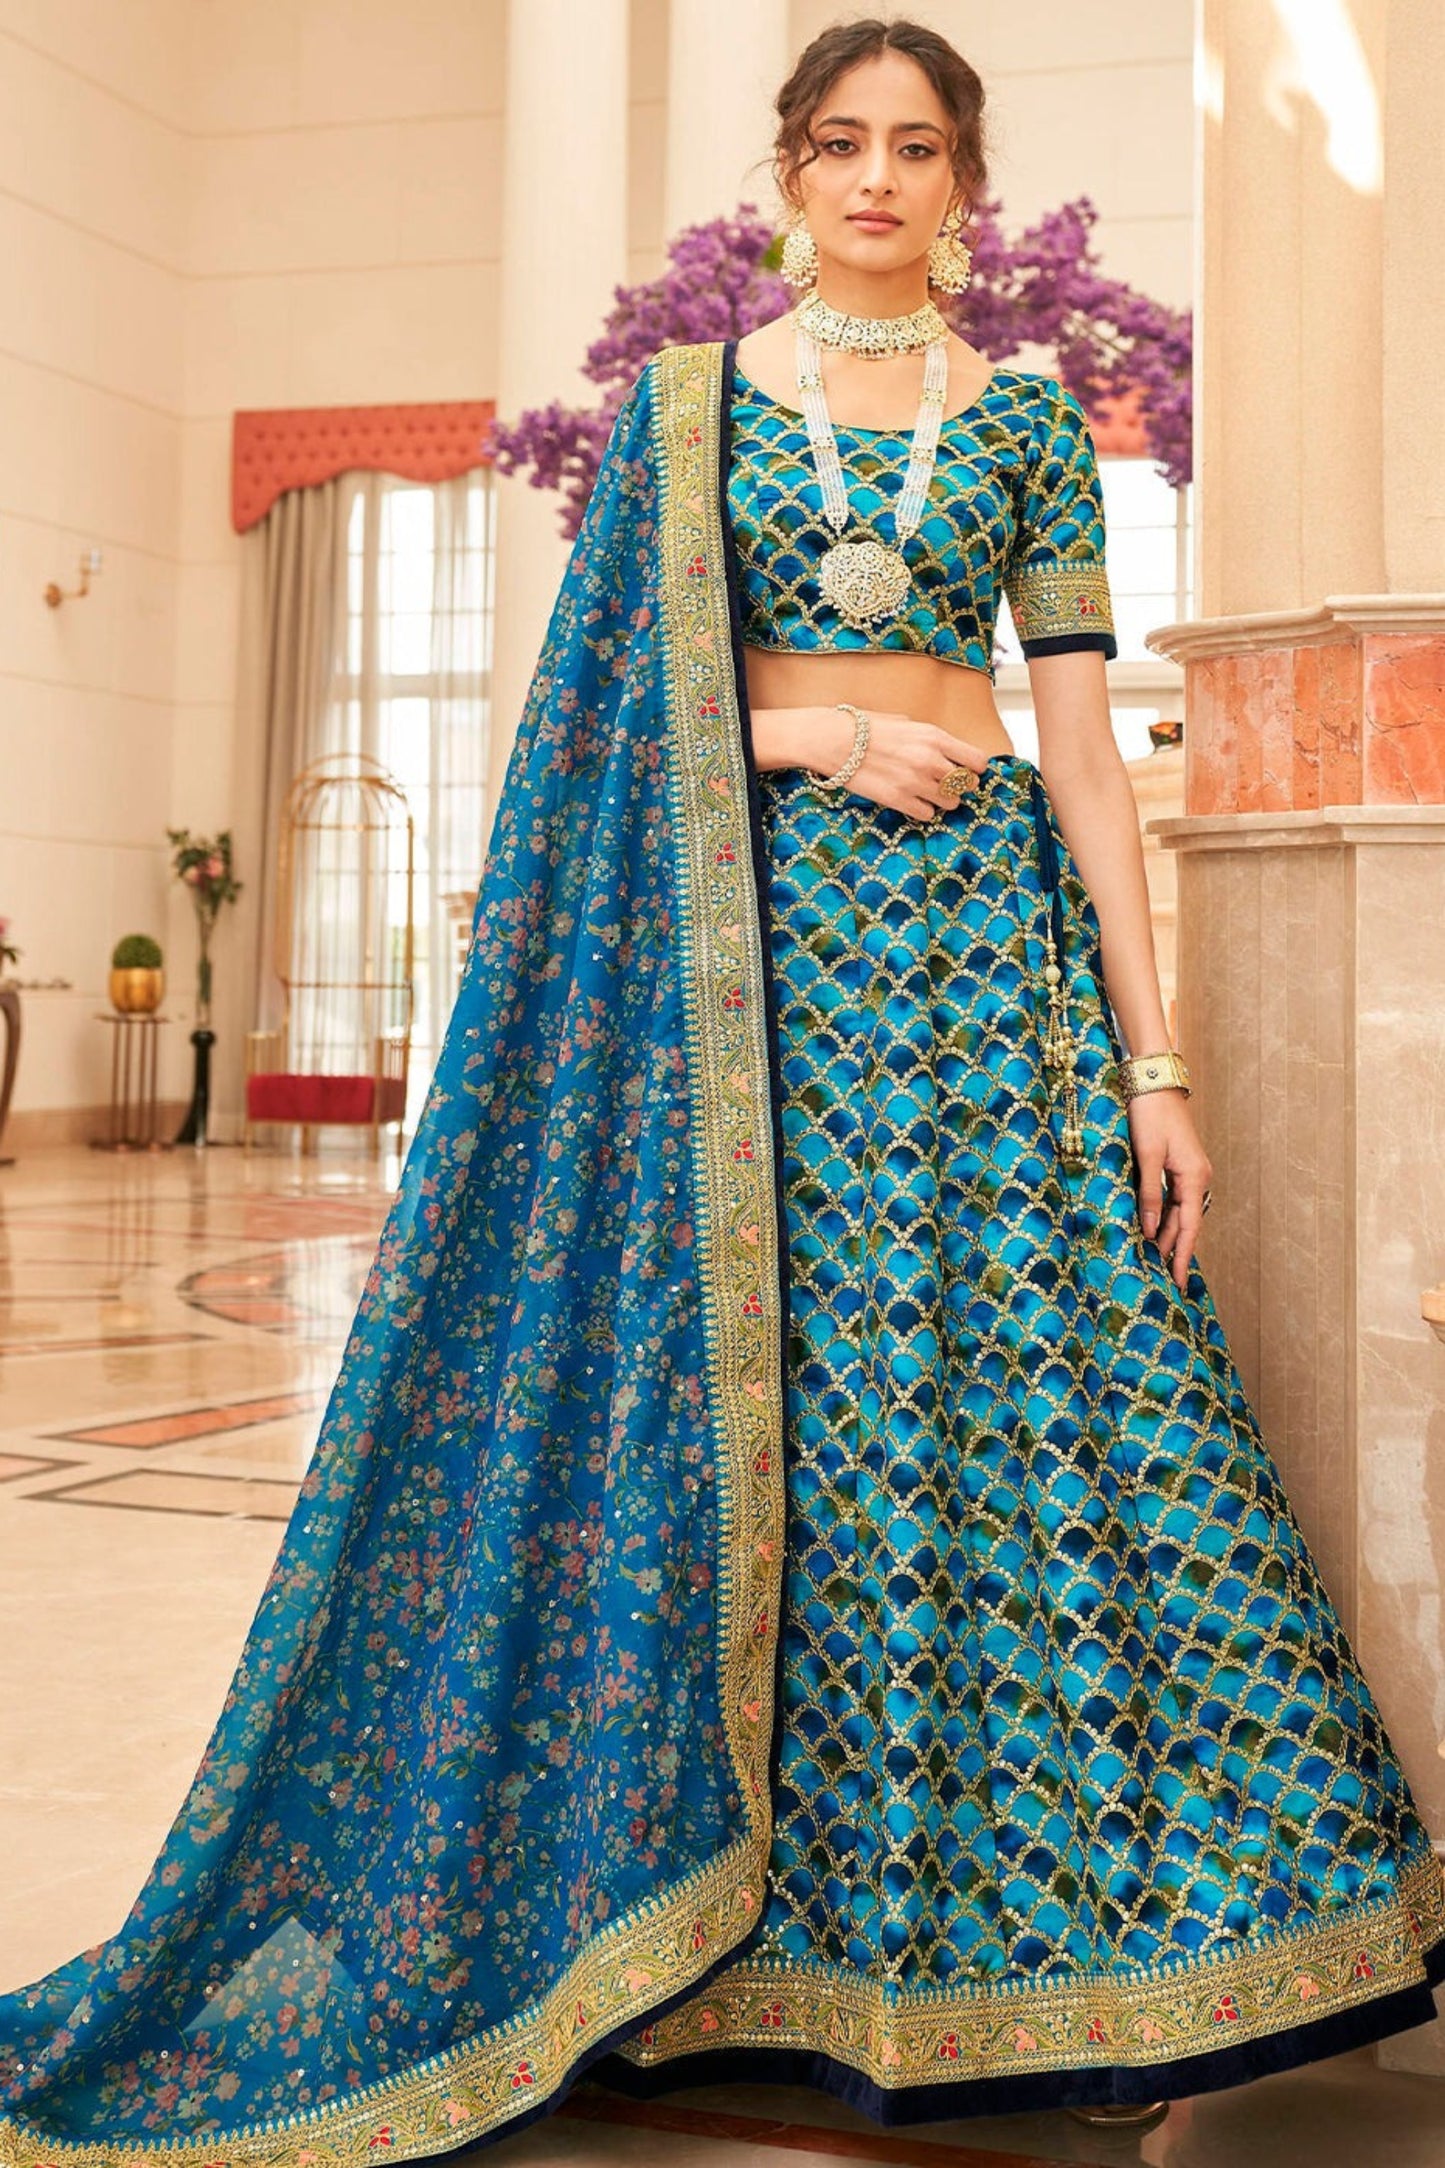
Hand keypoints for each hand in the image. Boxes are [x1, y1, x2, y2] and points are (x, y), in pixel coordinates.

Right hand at [809, 708, 992, 818]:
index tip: (966, 771)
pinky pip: (927, 814)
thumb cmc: (865, 727)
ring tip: (927, 793)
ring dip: (942, 800)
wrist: (833, 740)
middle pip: (966, 784)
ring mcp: (915, 782)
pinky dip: (923, 810)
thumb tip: (943, 750)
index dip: (974, 769)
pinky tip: (912, 800)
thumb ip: (928, 738)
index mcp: (935, 737)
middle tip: (945, 784)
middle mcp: (930, 760)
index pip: (977, 761)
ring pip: (950, 803)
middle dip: (959, 785)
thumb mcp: (905, 722)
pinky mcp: (899, 800)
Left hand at [1128, 1089, 1212, 1291]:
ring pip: (1179, 1213)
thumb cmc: (1150, 1115)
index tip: (1177, 1282)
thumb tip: (1148, 1230)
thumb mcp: (1146, 1156)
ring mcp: (1189, 1172)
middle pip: (1186, 1223)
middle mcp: (1197, 1178)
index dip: (1181, 1256)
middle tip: (1163, 1280)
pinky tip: (1152, 1230)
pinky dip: (1164, 1217)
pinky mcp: (1179, 1165)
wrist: (1155, 1083)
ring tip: (1155, 1262)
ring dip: (1167, 1235)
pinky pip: (1174, 1200)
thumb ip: (1148, 1194)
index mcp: (1194, 1177)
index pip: (1188, 1227)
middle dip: (1174, 1251)